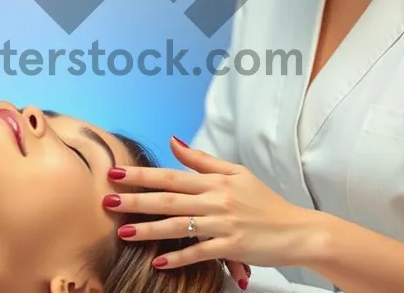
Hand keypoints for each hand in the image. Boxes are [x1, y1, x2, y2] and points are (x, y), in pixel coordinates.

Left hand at [104, 136, 310, 269]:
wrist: (296, 230)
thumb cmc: (265, 202)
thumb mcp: (237, 174)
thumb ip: (203, 161)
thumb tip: (174, 142)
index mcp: (216, 182)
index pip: (171, 176)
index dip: (142, 175)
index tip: (116, 174)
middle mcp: (216, 201)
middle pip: (169, 199)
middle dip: (135, 200)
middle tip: (107, 201)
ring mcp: (223, 225)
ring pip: (179, 226)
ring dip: (149, 230)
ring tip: (124, 232)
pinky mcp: (231, 248)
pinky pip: (199, 253)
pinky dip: (179, 257)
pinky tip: (159, 261)